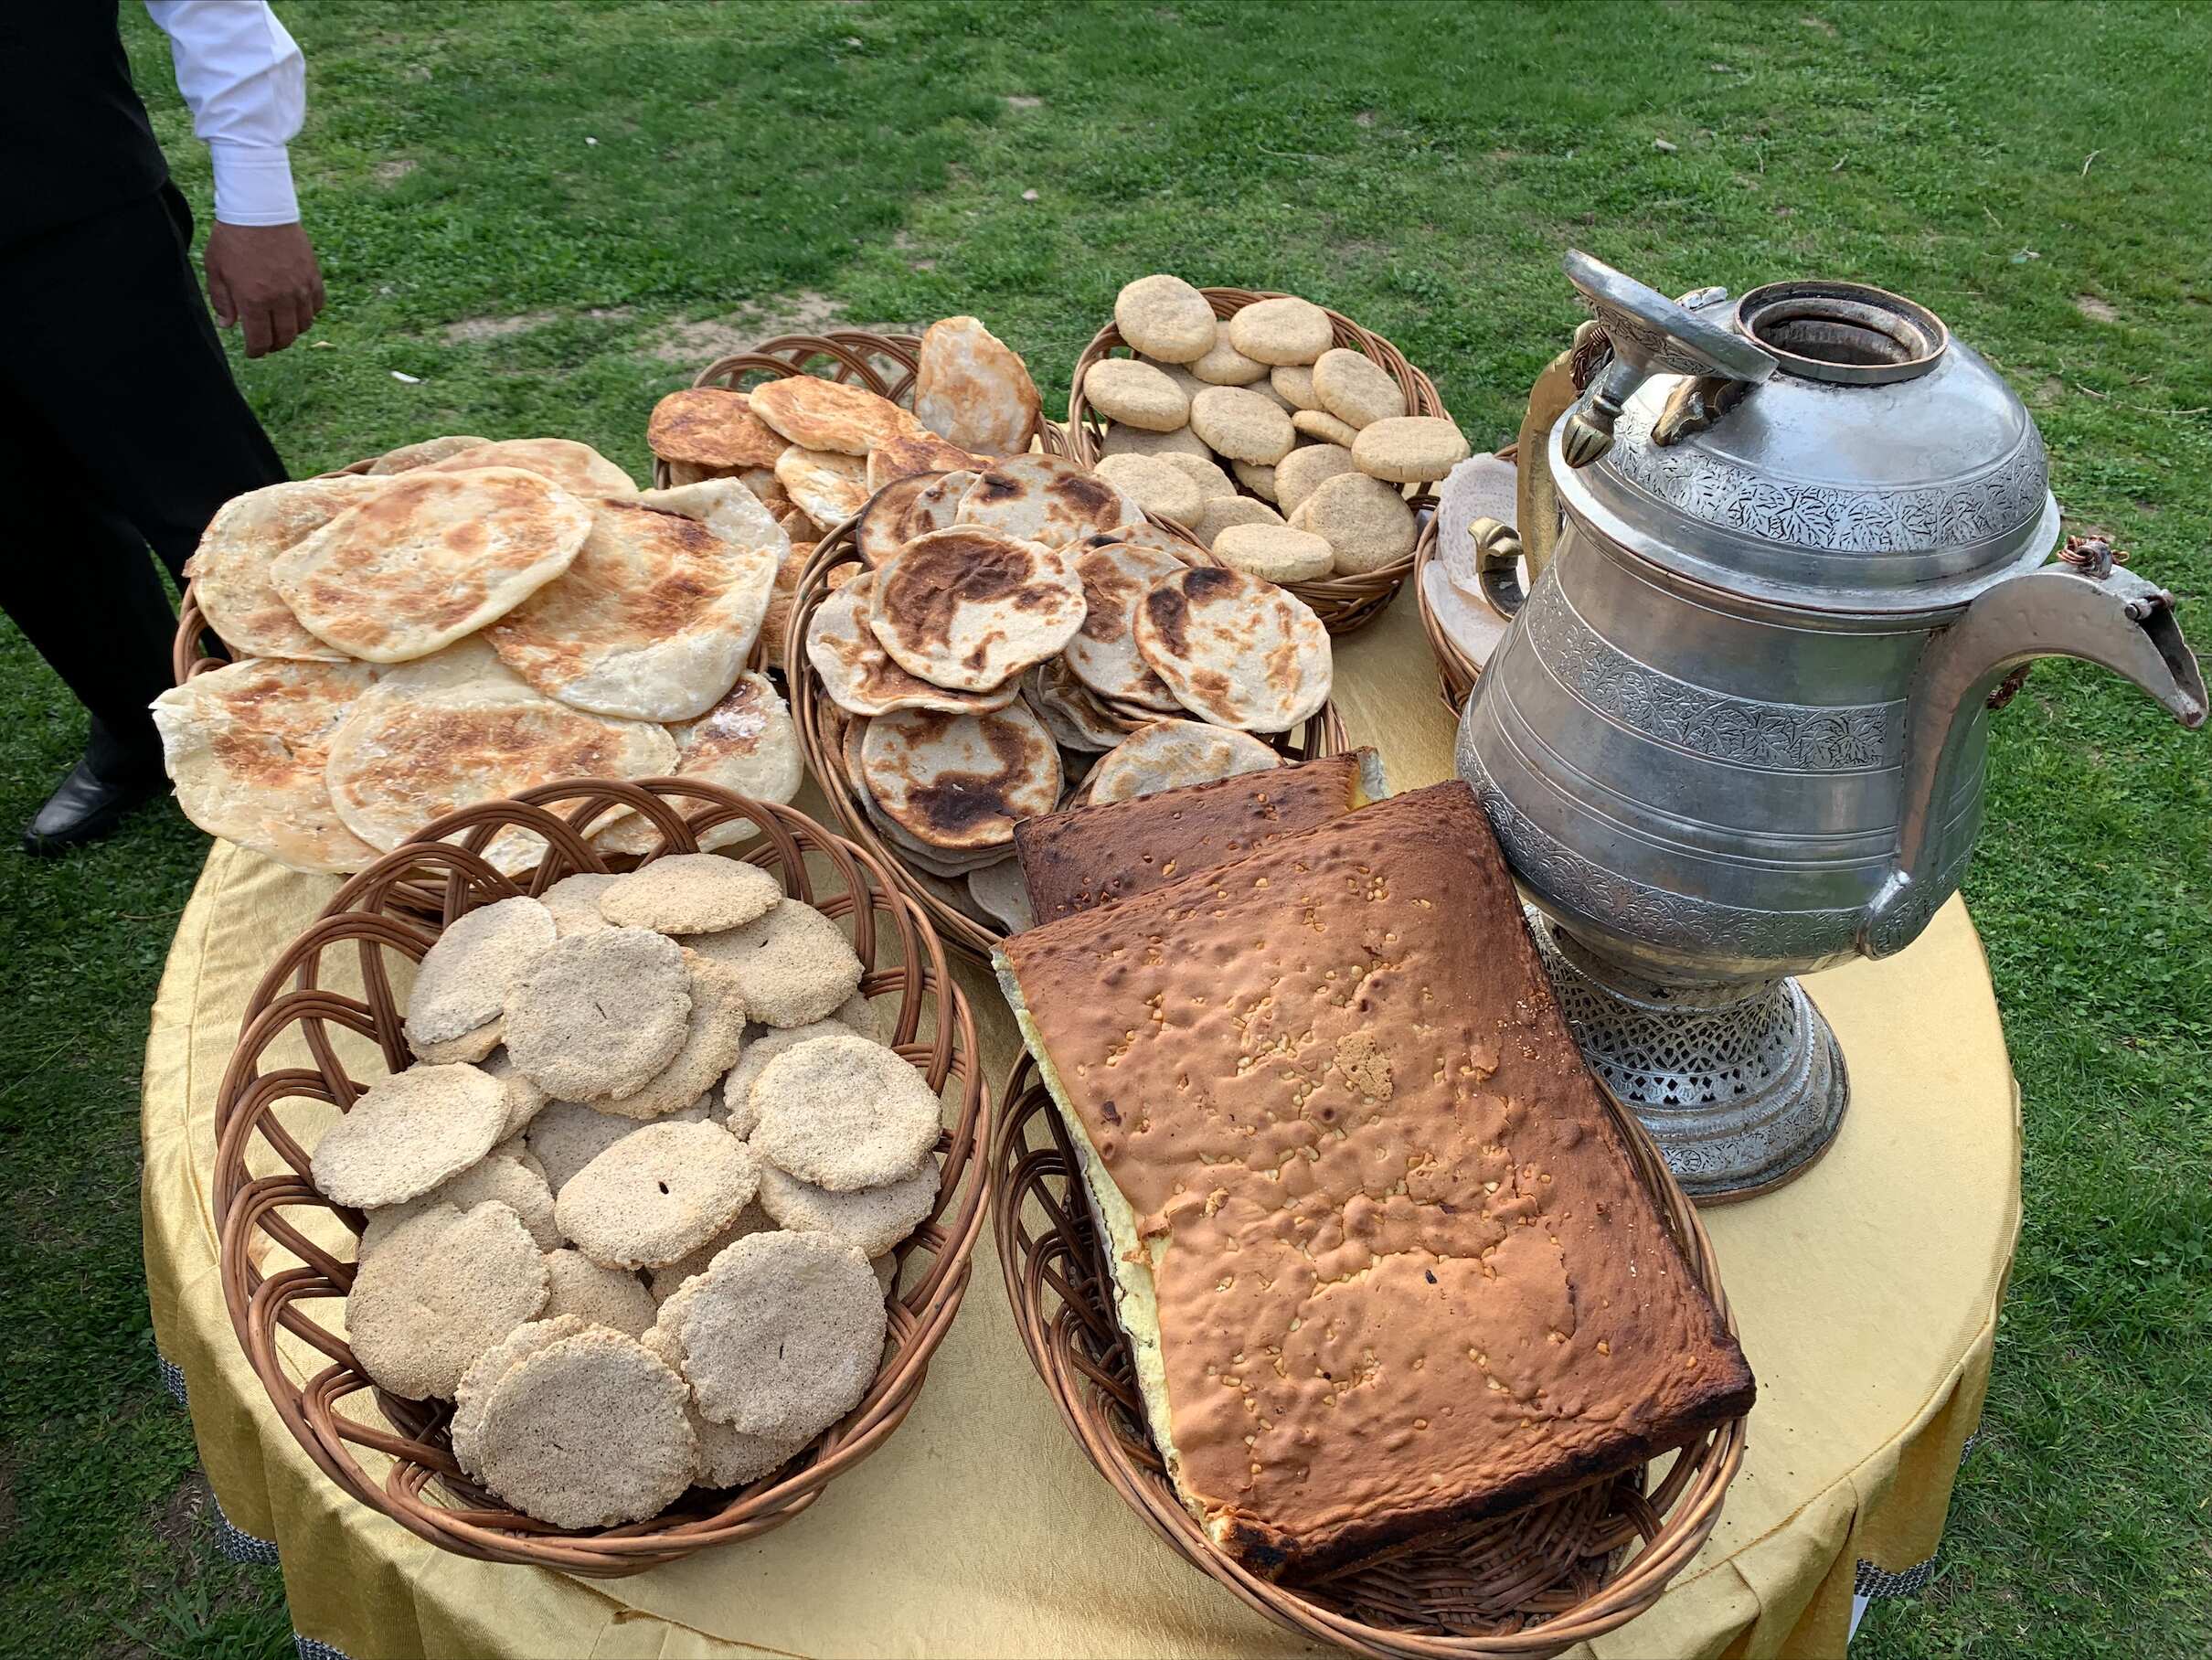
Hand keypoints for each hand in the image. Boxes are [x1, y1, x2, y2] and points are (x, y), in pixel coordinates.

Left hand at [204, 221, 325, 357]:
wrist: (259, 210)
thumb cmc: (232, 238)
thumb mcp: (216, 269)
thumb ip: (221, 301)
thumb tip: (228, 325)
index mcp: (253, 300)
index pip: (260, 341)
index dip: (256, 352)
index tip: (252, 352)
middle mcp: (280, 299)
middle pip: (285, 338)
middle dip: (275, 345)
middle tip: (267, 342)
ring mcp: (300, 289)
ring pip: (304, 325)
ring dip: (292, 331)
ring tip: (282, 326)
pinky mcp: (313, 277)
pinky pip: (317, 306)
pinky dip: (308, 313)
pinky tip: (298, 309)